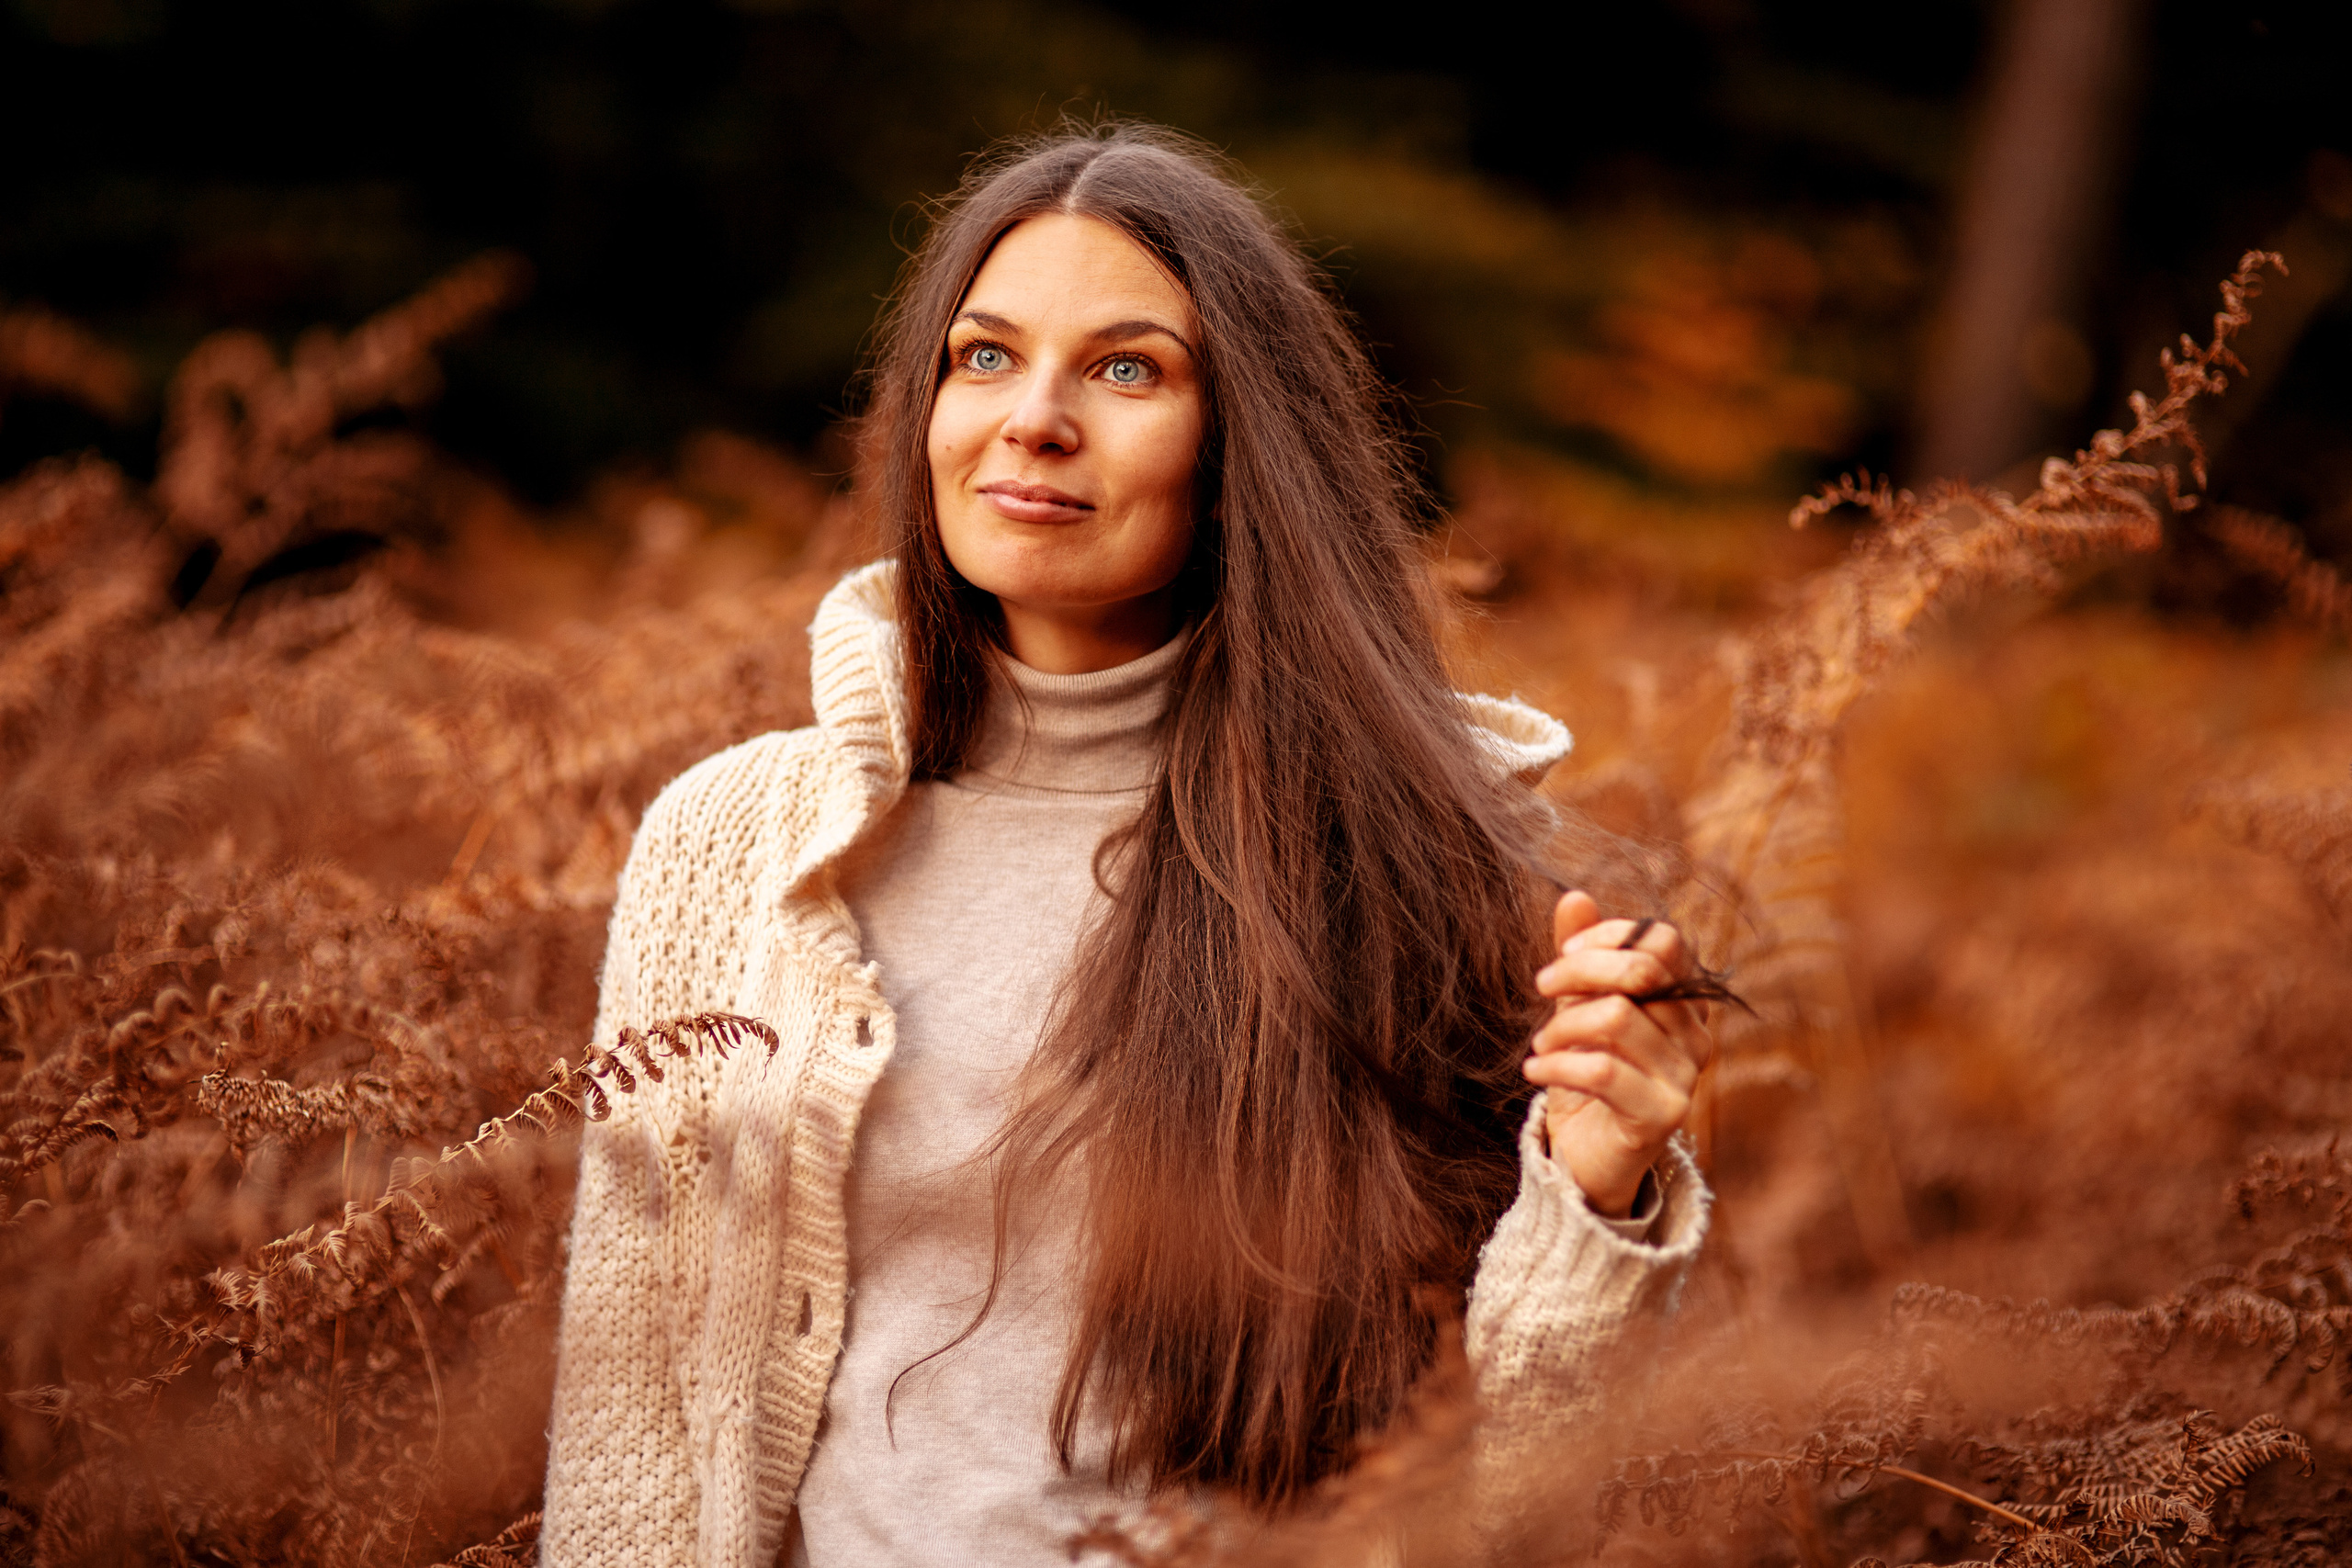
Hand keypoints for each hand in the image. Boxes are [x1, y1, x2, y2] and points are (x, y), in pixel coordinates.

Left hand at [1524, 890, 1714, 1217]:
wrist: (1587, 1157)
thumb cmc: (1586, 1075)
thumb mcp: (1577, 1008)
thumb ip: (1580, 958)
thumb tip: (1575, 897)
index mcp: (1683, 1001)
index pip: (1663, 940)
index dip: (1610, 936)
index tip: (1564, 954)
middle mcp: (1696, 1035)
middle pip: (1642, 972)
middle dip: (1580, 971)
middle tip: (1542, 988)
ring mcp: (1685, 1076)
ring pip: (1617, 1019)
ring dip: (1561, 1027)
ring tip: (1539, 1045)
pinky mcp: (1663, 1115)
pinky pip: (1603, 1071)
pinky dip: (1556, 1065)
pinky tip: (1534, 1071)